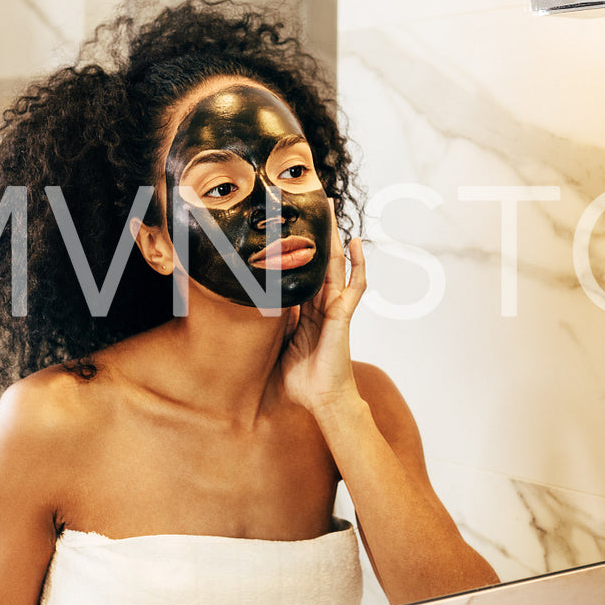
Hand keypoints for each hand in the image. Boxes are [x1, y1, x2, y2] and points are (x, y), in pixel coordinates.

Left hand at [281, 201, 366, 413]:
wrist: (323, 400)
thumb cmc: (302, 380)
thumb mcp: (276, 346)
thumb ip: (268, 327)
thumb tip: (247, 311)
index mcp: (306, 311)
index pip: (300, 271)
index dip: (294, 250)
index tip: (286, 227)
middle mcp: (322, 304)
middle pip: (319, 260)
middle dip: (315, 233)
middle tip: (310, 204)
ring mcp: (335, 307)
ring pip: (336, 264)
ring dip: (334, 237)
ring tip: (330, 210)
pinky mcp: (343, 315)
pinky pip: (354, 284)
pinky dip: (358, 264)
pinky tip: (356, 242)